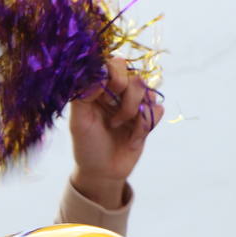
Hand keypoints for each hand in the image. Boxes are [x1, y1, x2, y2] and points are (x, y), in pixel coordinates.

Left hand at [68, 56, 163, 208]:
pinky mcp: (148, 117)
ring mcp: (134, 103)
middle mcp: (117, 92)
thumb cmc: (87, 146)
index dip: (114, 74)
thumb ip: (83, 95)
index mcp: (98, 88)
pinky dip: (145, 124)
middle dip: (125, 96)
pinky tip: (132, 137)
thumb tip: (98, 74)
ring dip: (133, 111)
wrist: (103, 172)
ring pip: (146, 90)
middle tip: (112, 114)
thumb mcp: (78, 122)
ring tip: (118, 126)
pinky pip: (157, 109)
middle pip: (132, 76)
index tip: (106, 91)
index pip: (112, 64)